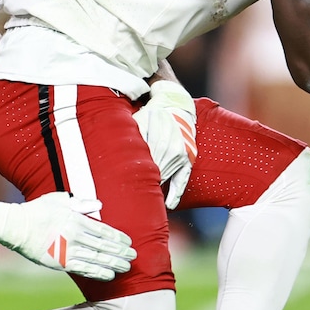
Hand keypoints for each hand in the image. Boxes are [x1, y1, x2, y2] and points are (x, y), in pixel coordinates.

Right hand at [0, 192, 135, 280]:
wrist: (15, 226)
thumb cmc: (36, 210)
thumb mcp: (59, 200)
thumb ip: (80, 203)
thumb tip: (99, 204)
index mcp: (77, 220)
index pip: (104, 230)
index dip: (118, 237)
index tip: (129, 242)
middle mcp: (76, 236)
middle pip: (104, 246)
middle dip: (121, 252)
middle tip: (134, 256)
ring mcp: (69, 251)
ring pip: (97, 259)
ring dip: (114, 264)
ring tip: (126, 267)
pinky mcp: (60, 263)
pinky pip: (84, 269)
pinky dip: (98, 273)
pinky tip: (109, 275)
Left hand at [132, 80, 196, 208]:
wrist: (173, 104)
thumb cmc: (150, 114)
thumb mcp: (137, 122)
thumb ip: (132, 139)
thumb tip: (121, 155)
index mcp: (159, 143)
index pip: (147, 167)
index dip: (137, 177)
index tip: (127, 188)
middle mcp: (173, 150)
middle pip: (157, 174)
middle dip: (145, 184)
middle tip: (132, 198)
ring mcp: (182, 155)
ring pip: (167, 176)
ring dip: (157, 187)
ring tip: (146, 200)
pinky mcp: (189, 159)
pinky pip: (183, 179)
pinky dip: (176, 193)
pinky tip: (169, 205)